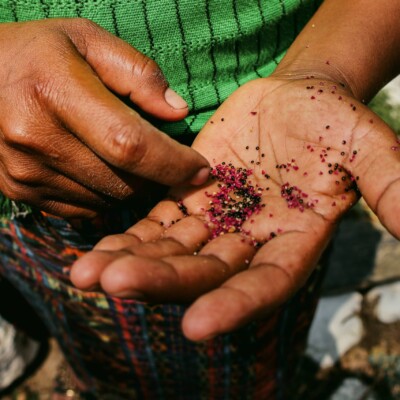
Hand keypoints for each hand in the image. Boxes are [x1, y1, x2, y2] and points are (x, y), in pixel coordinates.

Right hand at [0, 18, 208, 216]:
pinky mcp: (19, 190)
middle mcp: (35, 138)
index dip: (173, 163)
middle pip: (123, 182)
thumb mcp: (89, 41)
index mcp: (55, 92)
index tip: (201, 170)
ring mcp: (24, 171)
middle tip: (163, 159)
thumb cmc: (40, 53)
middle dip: (156, 178)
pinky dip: (103, 195)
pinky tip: (98, 169)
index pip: (130, 145)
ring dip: (130, 186)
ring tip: (125, 159)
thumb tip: (178, 112)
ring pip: (107, 200)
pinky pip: (84, 209)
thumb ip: (138, 73)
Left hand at [71, 77, 399, 339]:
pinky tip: (98, 246)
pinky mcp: (191, 199)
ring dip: (131, 262)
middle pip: (204, 272)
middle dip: (161, 280)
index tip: (197, 325)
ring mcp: (219, 223)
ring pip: (172, 251)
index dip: (235, 305)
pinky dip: (130, 235)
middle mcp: (252, 243)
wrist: (295, 100)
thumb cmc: (333, 122)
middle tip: (113, 285)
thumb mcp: (366, 146)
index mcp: (294, 242)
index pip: (265, 285)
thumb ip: (389, 183)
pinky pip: (157, 223)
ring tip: (87, 274)